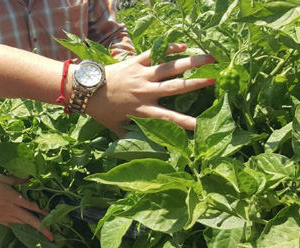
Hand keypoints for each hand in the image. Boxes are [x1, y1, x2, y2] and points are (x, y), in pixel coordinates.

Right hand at [0, 174, 52, 240]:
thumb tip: (28, 179)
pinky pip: (13, 226)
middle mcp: (11, 209)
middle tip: (53, 237)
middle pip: (30, 220)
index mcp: (12, 197)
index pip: (31, 205)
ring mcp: (5, 216)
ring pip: (23, 225)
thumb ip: (14, 179)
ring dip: (34, 231)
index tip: (51, 215)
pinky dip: (21, 228)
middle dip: (43, 229)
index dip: (42, 210)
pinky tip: (26, 230)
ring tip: (43, 236)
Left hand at [86, 43, 216, 136]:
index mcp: (142, 110)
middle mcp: (145, 92)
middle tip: (215, 79)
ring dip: (190, 61)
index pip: (168, 118)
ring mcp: (141, 75)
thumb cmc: (100, 111)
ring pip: (170, 67)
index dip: (185, 122)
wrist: (84, 89)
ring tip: (209, 58)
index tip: (202, 126)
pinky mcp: (135, 62)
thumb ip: (131, 137)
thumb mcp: (116, 128)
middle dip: (196, 83)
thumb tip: (145, 150)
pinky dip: (169, 48)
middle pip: (175, 87)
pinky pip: (155, 53)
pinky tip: (183, 45)